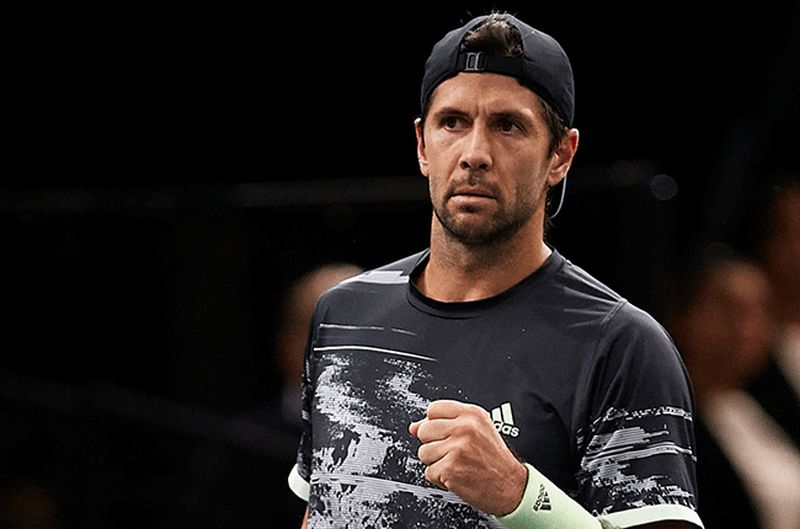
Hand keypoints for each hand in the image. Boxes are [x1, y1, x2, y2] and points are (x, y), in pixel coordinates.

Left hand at [408, 399, 526, 515]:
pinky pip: (429, 472)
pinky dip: (440, 479)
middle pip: (424, 430)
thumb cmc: (496, 461)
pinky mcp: (450, 469)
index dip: (434, 424)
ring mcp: (457, 448)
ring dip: (436, 463)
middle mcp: (465, 428)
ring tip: (457, 465)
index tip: (444, 434)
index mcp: (472, 414)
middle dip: (433, 445)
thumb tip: (414, 426)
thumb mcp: (477, 432)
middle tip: (452, 453)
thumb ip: (445, 424)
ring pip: (423, 453)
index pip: (433, 409)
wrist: (512, 487)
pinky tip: (457, 477)